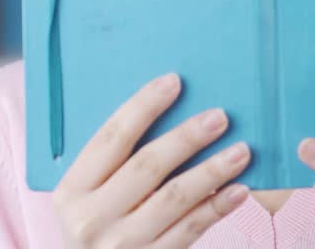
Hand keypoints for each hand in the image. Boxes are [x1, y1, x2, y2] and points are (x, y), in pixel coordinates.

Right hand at [52, 73, 251, 248]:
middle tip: (219, 117)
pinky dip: (217, 207)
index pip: (111, 137)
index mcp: (72, 190)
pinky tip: (239, 189)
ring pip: (175, 197)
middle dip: (187, 137)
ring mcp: (122, 244)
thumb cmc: (98, 226)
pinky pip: (190, 229)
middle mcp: (91, 218)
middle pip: (147, 165)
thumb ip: (116, 164)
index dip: (143, 106)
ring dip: (212, 170)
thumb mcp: (90, 197)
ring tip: (242, 150)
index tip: (174, 82)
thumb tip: (170, 110)